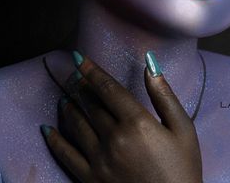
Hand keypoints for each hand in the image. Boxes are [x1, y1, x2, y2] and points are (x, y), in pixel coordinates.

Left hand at [41, 51, 202, 182]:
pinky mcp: (90, 179)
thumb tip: (149, 64)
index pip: (107, 88)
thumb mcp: (183, 129)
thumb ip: (164, 95)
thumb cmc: (182, 169)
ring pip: (76, 125)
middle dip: (79, 87)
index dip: (91, 71)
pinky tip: (47, 129)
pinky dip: (54, 140)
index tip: (78, 58)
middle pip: (91, 104)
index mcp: (136, 122)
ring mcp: (99, 160)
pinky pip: (66, 155)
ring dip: (68, 107)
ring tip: (64, 97)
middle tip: (71, 75)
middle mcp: (113, 138)